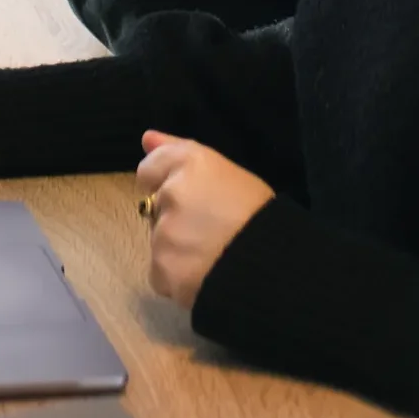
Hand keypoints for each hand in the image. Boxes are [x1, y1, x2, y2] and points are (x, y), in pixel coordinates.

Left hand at [136, 132, 272, 308]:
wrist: (272, 267)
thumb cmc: (259, 215)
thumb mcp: (228, 173)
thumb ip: (180, 151)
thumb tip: (146, 139)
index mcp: (190, 163)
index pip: (149, 169)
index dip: (165, 185)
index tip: (188, 200)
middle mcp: (170, 193)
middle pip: (155, 208)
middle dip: (174, 218)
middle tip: (208, 231)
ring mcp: (163, 233)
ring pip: (160, 242)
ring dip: (176, 250)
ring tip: (211, 257)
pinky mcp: (162, 270)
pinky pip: (161, 274)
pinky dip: (176, 278)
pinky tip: (203, 277)